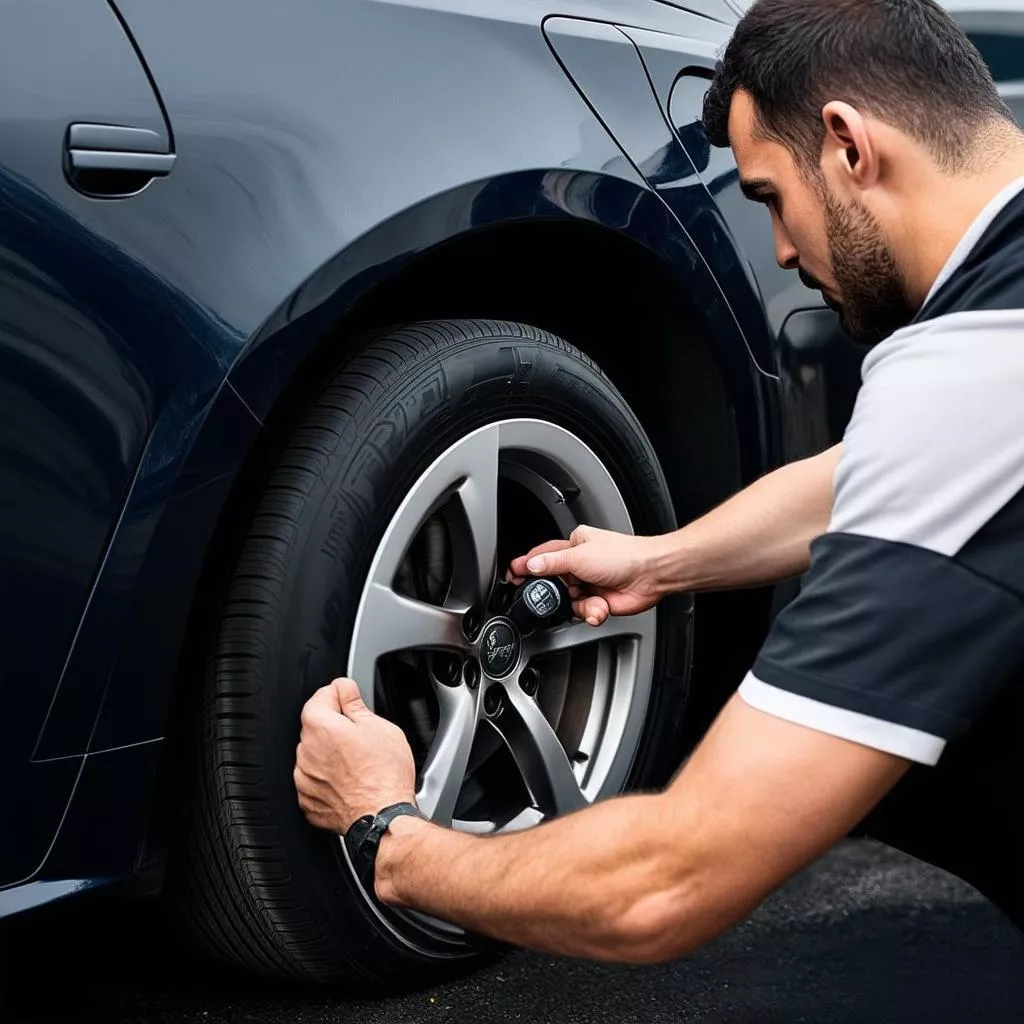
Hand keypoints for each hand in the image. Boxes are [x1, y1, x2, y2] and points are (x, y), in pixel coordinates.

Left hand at [295, 678, 415, 834]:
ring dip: (330, 753)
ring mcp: (304, 778)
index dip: (340, 694)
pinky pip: (315, 779)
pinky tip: (350, 780)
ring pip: (315, 754)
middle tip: (362, 736)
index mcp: (320, 726)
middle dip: (336, 726)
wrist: (383, 817)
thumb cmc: (384, 775)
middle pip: (317, 726)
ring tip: (358, 762)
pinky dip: (328, 778)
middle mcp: (305, 751)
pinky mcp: (307, 800)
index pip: (321, 696)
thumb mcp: (378, 726)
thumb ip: (354, 702)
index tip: (350, 698)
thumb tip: (344, 688)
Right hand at [508, 525, 663, 625]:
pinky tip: (599, 607)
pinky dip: (590, 612)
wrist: (650, 575)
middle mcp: (580, 564)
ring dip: (579, 605)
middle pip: (553, 583)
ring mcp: (589, 583)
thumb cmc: (623, 556)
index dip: (527, 566)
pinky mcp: (598, 601)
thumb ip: (551, 563)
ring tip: (590, 600)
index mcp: (574, 544)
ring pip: (567, 601)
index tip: (513, 575)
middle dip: (556, 592)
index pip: (543, 556)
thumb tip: (529, 565)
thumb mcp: (578, 556)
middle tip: (553, 596)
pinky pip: (583, 612)